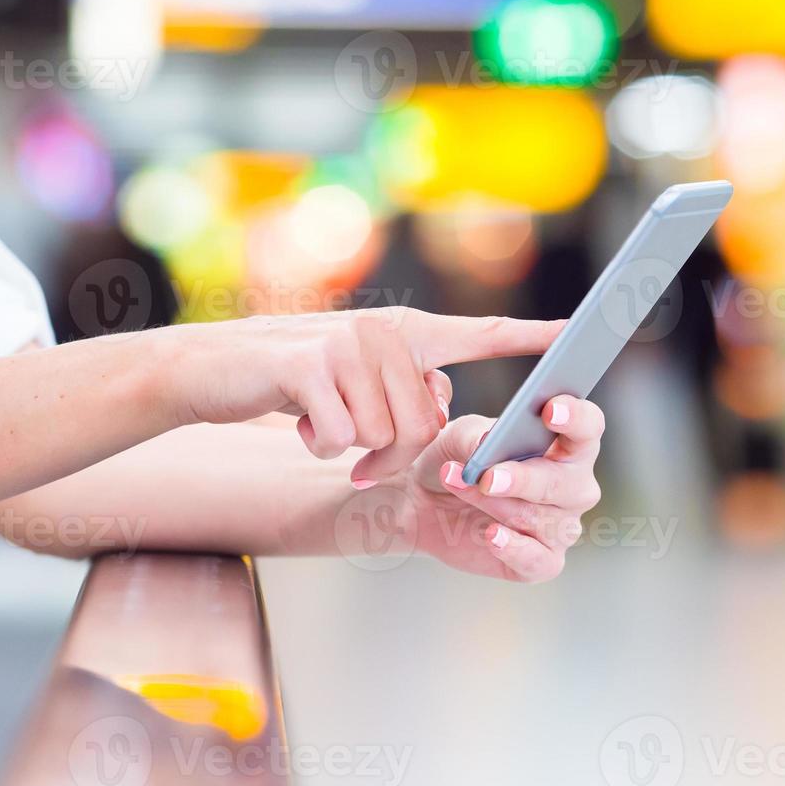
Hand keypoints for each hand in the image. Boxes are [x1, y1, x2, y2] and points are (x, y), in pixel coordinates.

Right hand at [164, 308, 563, 486]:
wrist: (209, 368)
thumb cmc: (292, 381)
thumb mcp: (357, 380)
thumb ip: (404, 388)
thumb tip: (438, 406)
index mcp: (403, 331)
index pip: (478, 332)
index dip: (529, 334)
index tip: (575, 331)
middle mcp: (382, 330)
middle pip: (423, 425)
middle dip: (388, 455)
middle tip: (347, 446)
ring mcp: (345, 343)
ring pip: (384, 437)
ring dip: (350, 449)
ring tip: (319, 422)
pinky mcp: (308, 366)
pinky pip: (342, 434)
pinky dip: (319, 442)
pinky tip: (298, 420)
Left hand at [401, 384, 605, 582]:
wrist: (426, 500)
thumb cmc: (458, 457)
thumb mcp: (458, 437)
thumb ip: (476, 437)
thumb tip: (489, 443)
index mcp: (567, 444)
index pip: (588, 428)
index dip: (576, 417)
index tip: (550, 411)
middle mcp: (574, 486)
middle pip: (568, 483)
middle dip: (526, 479)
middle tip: (488, 477)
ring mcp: (561, 526)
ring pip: (541, 519)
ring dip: (497, 505)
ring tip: (457, 485)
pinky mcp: (540, 562)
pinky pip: (538, 560)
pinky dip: (513, 548)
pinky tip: (489, 534)